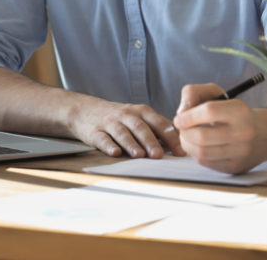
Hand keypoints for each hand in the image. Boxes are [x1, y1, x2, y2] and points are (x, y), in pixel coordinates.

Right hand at [68, 98, 184, 158]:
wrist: (85, 110)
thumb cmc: (120, 117)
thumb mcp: (138, 117)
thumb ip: (157, 128)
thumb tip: (182, 145)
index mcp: (141, 111)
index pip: (159, 123)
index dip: (170, 137)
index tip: (180, 151)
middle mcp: (127, 115)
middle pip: (141, 128)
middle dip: (150, 141)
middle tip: (159, 155)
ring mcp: (110, 123)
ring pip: (122, 133)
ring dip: (131, 144)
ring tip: (139, 155)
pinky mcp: (95, 132)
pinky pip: (102, 139)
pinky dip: (109, 146)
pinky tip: (115, 153)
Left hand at [173, 83, 266, 173]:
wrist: (261, 134)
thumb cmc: (230, 112)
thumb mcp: (215, 93)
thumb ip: (193, 93)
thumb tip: (181, 113)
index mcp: (239, 111)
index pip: (209, 111)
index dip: (188, 116)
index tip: (179, 118)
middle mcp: (243, 132)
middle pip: (202, 136)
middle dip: (184, 132)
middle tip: (181, 128)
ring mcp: (240, 152)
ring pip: (201, 152)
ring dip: (186, 144)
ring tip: (187, 136)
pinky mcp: (235, 167)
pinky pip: (206, 162)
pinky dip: (195, 153)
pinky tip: (197, 146)